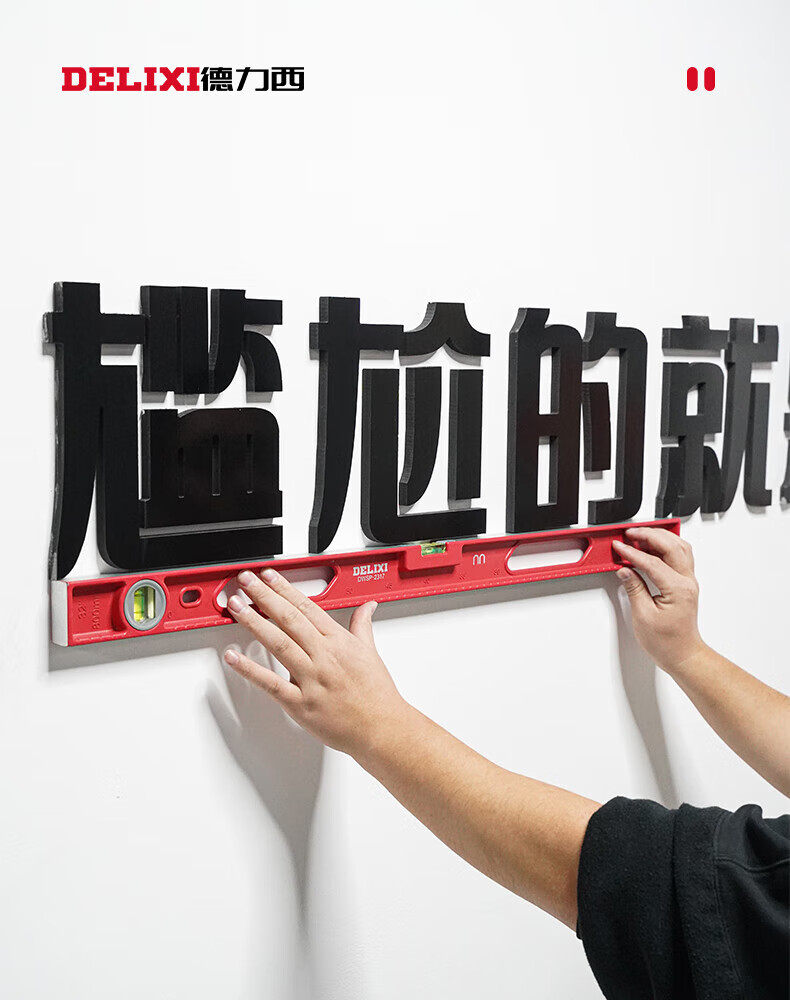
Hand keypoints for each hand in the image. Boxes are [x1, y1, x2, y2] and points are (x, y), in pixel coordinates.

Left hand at [222, 568, 408, 758]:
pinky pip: (271, 684)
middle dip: (263, 597)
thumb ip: (362, 626)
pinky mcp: (301, 704)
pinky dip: (250, 670)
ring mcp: (311, 679)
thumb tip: (367, 607)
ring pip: (278, 644)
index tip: (267, 576)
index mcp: (338, 641)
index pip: (306, 607)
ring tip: (235, 607)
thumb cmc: (376, 695)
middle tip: (245, 582)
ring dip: (254, 623)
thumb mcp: (371, 653)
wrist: (382, 728)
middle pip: (288, 619)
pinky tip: (234, 657)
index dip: (284, 589)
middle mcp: (323, 656)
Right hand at [612, 527, 706, 673]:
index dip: (632, 552)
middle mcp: (687, 582)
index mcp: (678, 589)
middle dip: (649, 535)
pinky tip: (652, 547)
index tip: (618, 547)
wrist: (682, 654)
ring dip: (660, 538)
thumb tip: (625, 570)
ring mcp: (688, 582)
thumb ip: (634, 588)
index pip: (653, 562)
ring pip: (679, 547)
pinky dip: (666, 547)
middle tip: (629, 534)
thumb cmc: (667, 642)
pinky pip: (679, 556)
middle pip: (671, 546)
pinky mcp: (684, 584)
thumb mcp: (643, 616)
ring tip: (640, 536)